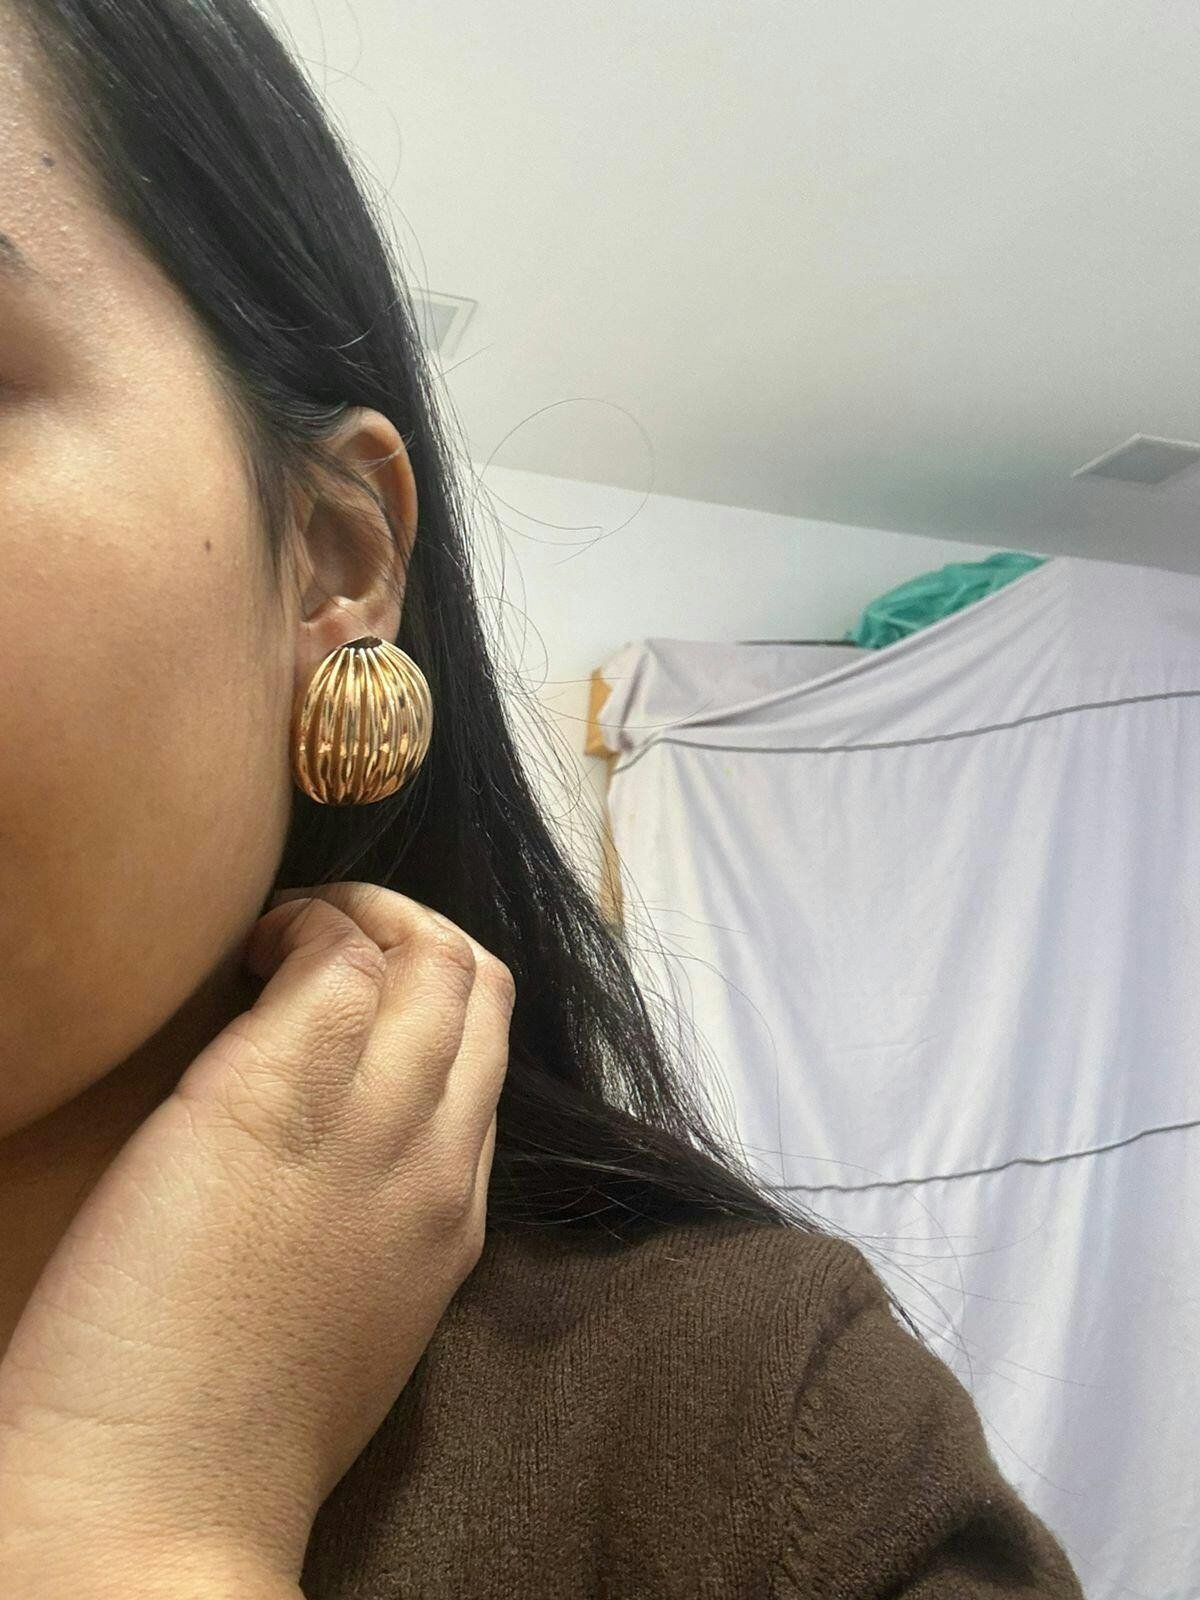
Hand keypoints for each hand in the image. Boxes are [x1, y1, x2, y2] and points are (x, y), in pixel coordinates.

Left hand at [0, 882, 512, 1593]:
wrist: (163, 1499)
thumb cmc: (237, 1429)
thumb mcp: (358, 1321)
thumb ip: (378, 1223)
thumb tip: (343, 1139)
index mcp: (451, 1217)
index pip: (484, 1061)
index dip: (431, 1009)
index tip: (358, 1006)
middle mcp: (433, 1157)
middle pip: (482, 987)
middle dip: (420, 933)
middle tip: (331, 939)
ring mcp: (368, 1124)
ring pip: (435, 957)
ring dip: (364, 916)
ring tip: (287, 934)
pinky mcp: (272, 1094)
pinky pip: (334, 958)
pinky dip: (301, 927)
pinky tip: (247, 954)